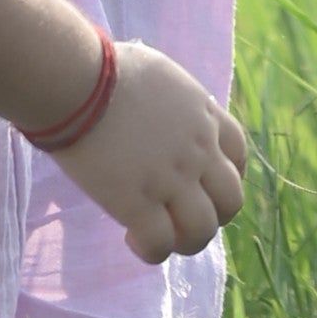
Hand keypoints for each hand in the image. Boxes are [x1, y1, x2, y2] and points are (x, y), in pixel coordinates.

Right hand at [49, 40, 249, 262]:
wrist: (78, 81)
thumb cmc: (104, 67)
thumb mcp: (157, 73)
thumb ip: (169, 97)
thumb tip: (154, 103)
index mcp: (203, 115)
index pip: (238, 154)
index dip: (226, 175)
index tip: (203, 183)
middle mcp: (197, 151)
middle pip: (231, 201)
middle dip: (213, 215)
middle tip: (181, 215)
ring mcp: (171, 180)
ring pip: (202, 230)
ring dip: (186, 240)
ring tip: (160, 235)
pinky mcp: (138, 203)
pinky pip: (160, 244)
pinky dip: (151, 250)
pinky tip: (132, 237)